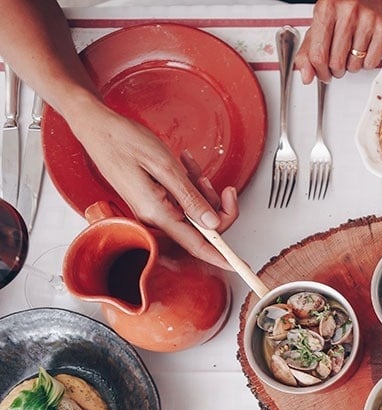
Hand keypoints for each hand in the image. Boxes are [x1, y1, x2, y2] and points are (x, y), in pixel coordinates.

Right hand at [69, 105, 237, 268]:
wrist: (97, 127)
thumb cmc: (122, 141)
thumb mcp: (165, 167)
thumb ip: (190, 198)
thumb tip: (212, 224)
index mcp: (156, 213)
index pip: (196, 245)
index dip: (221, 256)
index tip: (239, 266)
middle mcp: (153, 217)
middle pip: (201, 228)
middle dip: (217, 208)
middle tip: (226, 189)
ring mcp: (152, 210)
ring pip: (194, 213)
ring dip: (202, 191)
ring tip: (193, 169)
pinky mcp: (153, 201)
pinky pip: (182, 201)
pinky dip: (189, 184)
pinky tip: (185, 166)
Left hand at [297, 0, 381, 83]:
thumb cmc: (349, 7)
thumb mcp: (323, 20)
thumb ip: (310, 48)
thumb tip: (306, 76)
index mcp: (327, 7)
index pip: (317, 54)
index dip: (319, 71)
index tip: (322, 73)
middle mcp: (348, 12)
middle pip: (336, 63)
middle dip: (336, 70)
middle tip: (339, 63)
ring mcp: (368, 20)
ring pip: (354, 65)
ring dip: (352, 65)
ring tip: (353, 50)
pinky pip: (371, 63)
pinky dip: (367, 62)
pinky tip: (366, 48)